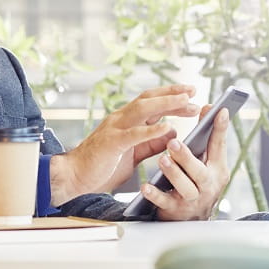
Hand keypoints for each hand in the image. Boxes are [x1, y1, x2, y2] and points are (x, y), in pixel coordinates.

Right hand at [49, 84, 198, 205]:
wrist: (74, 176)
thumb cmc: (102, 166)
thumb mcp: (134, 153)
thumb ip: (151, 143)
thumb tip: (171, 133)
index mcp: (125, 121)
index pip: (150, 101)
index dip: (170, 96)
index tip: (191, 94)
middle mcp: (120, 119)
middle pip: (148, 99)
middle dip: (172, 94)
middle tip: (193, 91)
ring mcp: (114, 128)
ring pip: (142, 109)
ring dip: (166, 104)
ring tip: (186, 102)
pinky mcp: (111, 143)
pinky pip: (134, 134)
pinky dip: (152, 130)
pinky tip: (168, 127)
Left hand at [140, 105, 231, 220]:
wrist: (191, 217)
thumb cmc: (198, 181)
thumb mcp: (206, 161)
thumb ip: (206, 138)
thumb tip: (206, 106)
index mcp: (216, 169)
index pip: (219, 147)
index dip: (220, 129)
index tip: (220, 111)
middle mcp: (207, 186)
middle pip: (200, 172)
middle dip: (187, 157)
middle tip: (173, 143)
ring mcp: (191, 200)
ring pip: (185, 188)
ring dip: (173, 174)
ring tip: (162, 160)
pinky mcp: (174, 210)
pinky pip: (164, 203)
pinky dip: (155, 195)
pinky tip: (145, 186)